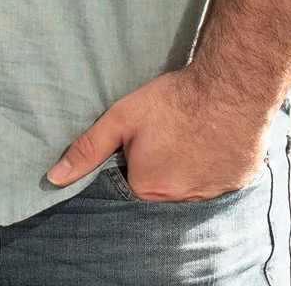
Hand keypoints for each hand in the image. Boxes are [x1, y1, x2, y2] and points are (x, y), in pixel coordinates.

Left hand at [45, 68, 272, 200]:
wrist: (231, 88)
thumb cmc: (172, 101)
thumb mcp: (120, 118)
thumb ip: (87, 149)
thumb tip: (54, 177)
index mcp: (147, 188)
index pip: (130, 185)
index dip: (133, 162)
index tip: (143, 141)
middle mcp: (179, 201)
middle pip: (160, 189)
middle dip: (159, 168)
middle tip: (168, 137)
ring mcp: (212, 195)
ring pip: (190, 188)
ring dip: (187, 170)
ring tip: (188, 138)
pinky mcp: (236, 184)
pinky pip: (217, 183)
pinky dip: (212, 169)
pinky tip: (210, 144)